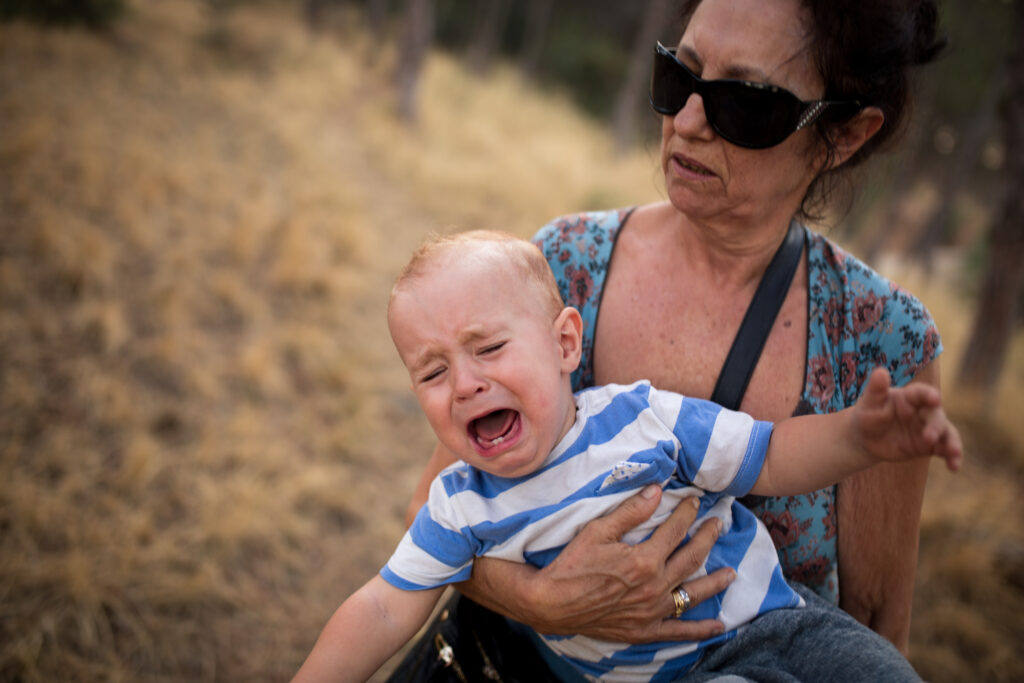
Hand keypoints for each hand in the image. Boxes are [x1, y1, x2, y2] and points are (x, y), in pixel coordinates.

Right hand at [476, 486, 733, 642]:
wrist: (551, 603)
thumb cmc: (571, 564)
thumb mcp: (597, 530)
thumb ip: (630, 511)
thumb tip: (657, 490)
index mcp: (644, 559)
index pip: (675, 531)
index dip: (687, 513)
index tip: (695, 501)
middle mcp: (654, 586)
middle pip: (691, 558)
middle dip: (707, 538)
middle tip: (718, 524)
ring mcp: (652, 611)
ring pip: (693, 594)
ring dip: (714, 582)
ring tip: (731, 573)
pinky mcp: (645, 630)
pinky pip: (679, 632)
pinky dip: (700, 630)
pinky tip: (718, 626)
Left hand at [854, 367, 962, 470]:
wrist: (866, 439)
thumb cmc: (867, 415)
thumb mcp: (869, 403)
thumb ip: (876, 389)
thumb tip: (880, 371)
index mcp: (909, 397)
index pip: (921, 393)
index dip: (929, 395)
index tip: (935, 399)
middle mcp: (923, 411)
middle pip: (936, 415)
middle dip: (935, 425)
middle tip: (928, 438)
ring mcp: (929, 428)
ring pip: (946, 432)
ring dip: (952, 442)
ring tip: (954, 453)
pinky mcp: (930, 445)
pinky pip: (944, 450)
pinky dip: (952, 457)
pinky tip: (954, 467)